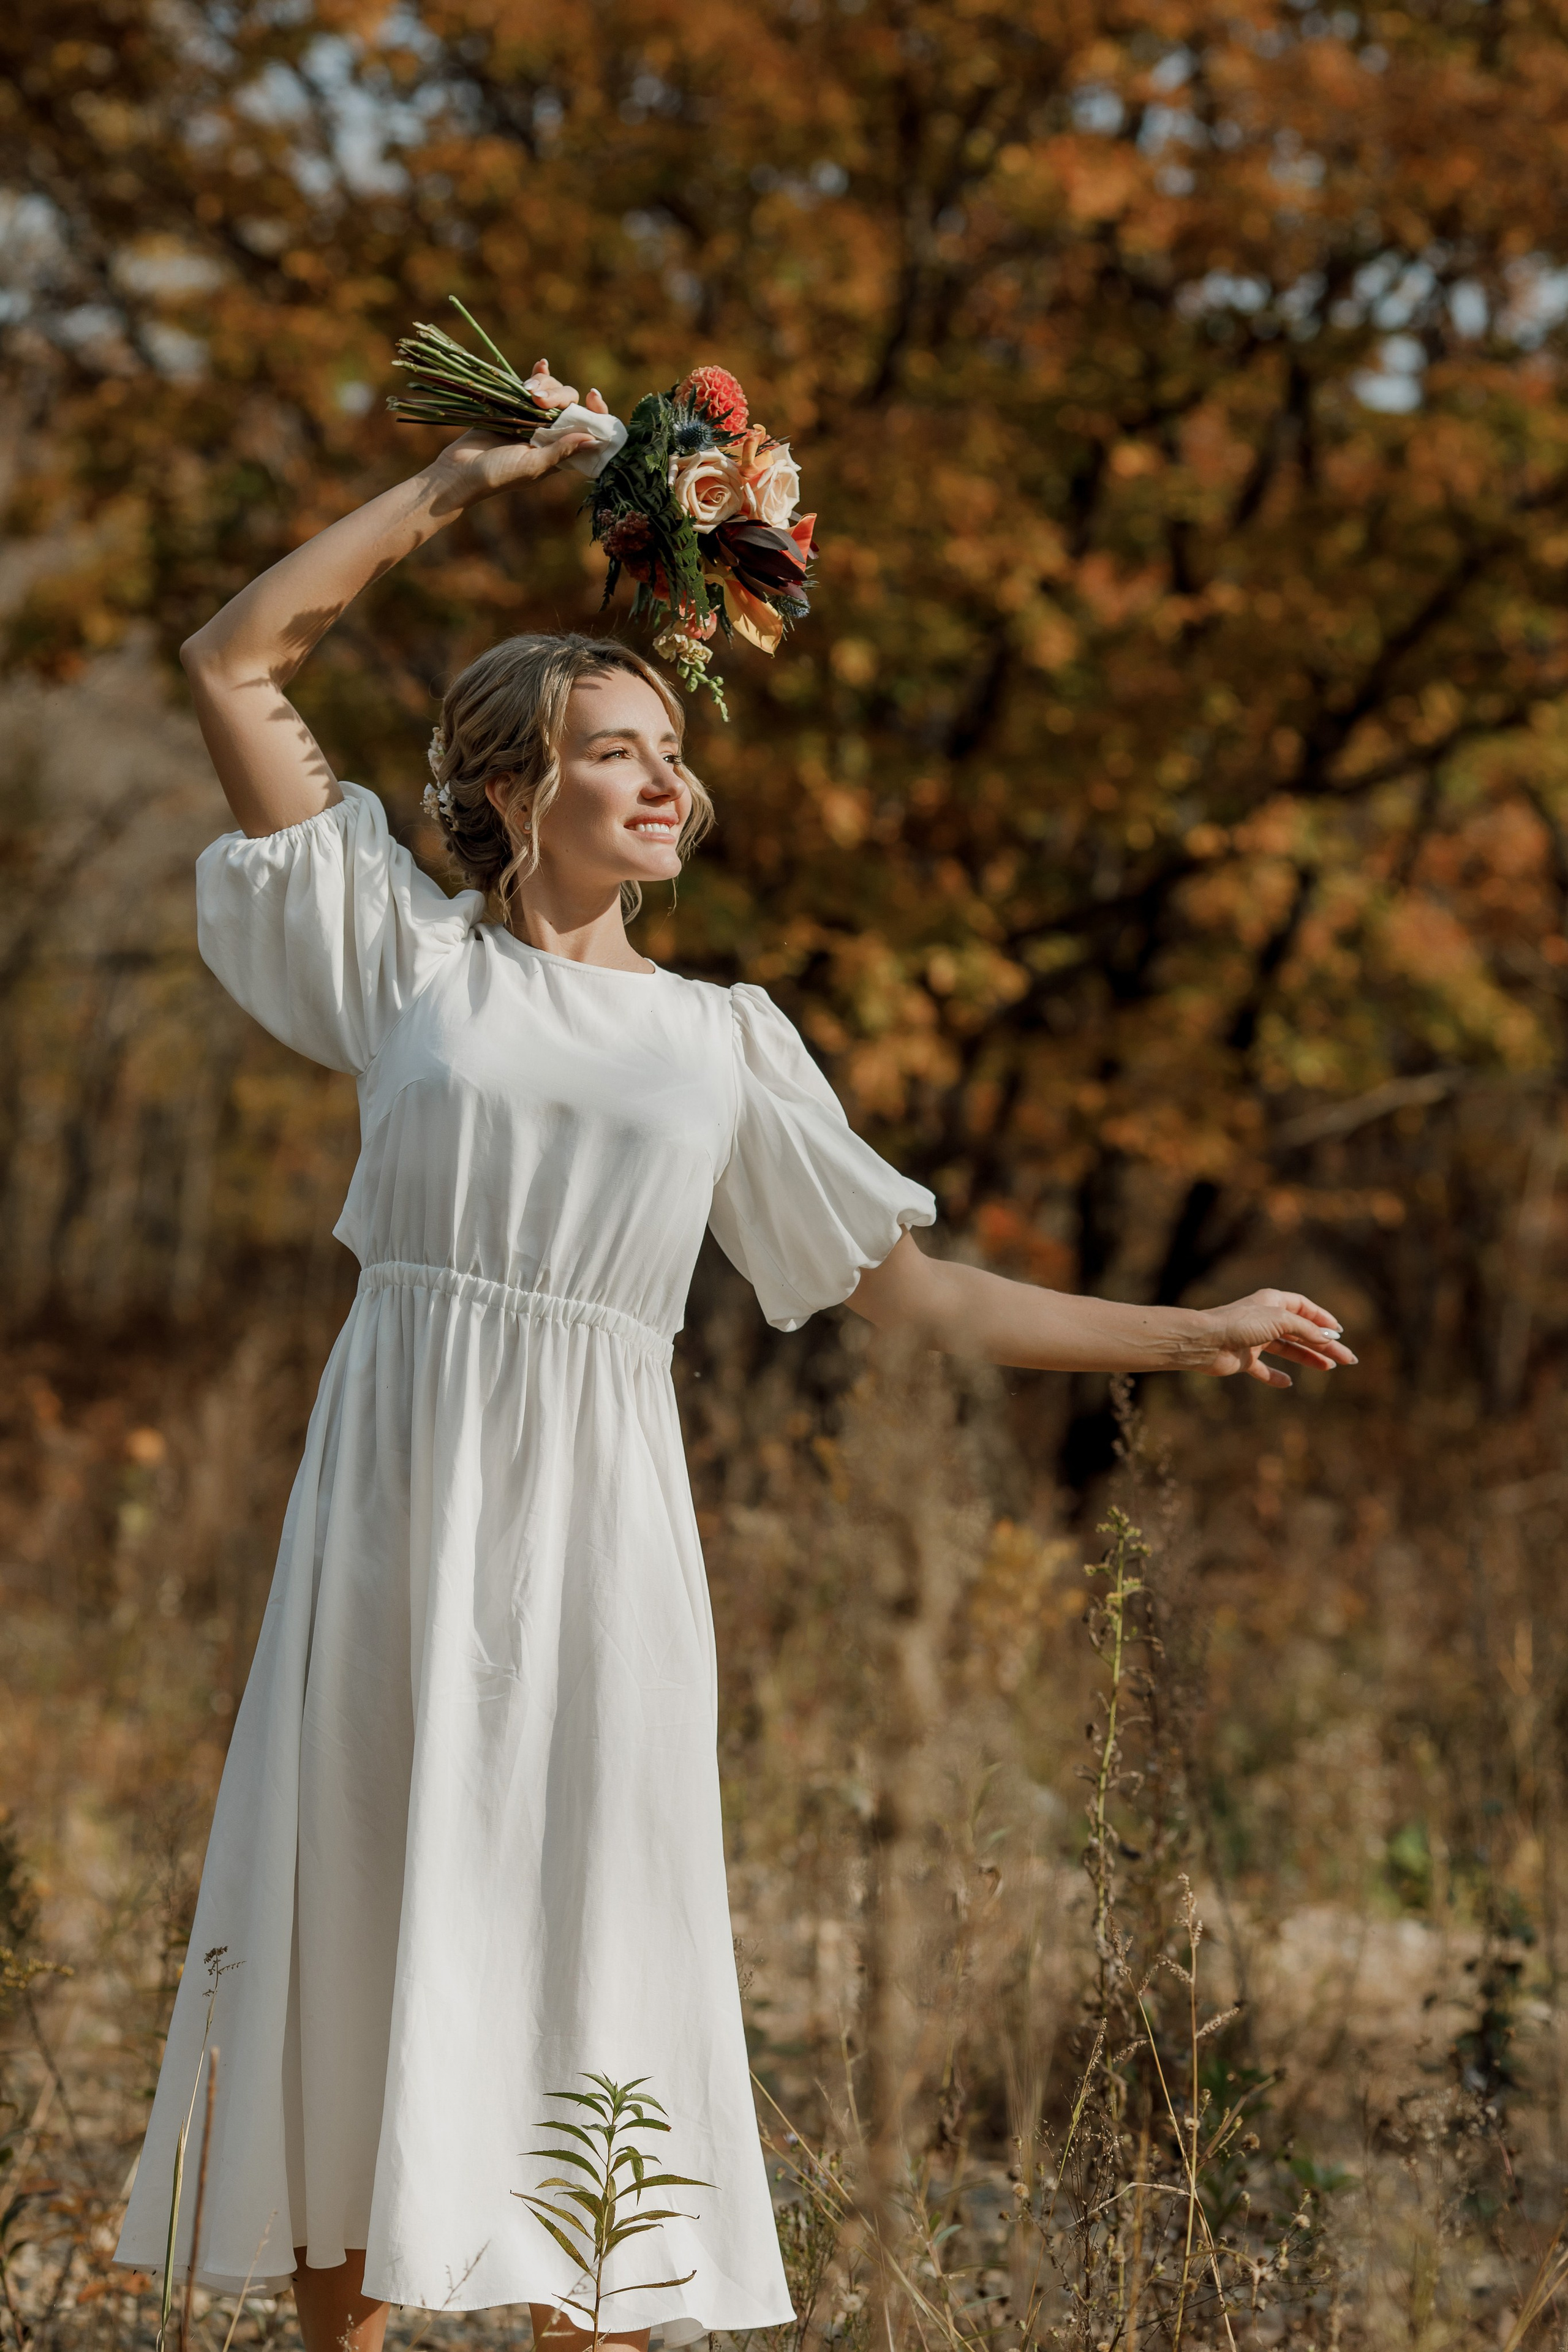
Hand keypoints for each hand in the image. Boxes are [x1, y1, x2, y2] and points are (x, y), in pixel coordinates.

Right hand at [425, 364, 611, 505]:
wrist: (460, 470)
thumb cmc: (498, 475)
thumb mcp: (533, 465)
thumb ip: (562, 452)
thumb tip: (594, 439)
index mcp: (560, 451)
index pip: (588, 429)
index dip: (596, 412)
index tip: (592, 397)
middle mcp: (550, 434)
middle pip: (569, 403)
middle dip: (559, 395)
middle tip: (537, 399)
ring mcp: (532, 418)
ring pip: (551, 392)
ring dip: (545, 384)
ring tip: (528, 391)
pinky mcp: (513, 406)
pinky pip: (531, 387)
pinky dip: (538, 374)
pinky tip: (541, 364)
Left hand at [1192, 1289, 1356, 1388]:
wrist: (1204, 1341)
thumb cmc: (1240, 1323)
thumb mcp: (1280, 1320)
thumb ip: (1306, 1329)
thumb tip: (1330, 1338)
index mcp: (1273, 1302)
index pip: (1305, 1308)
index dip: (1323, 1320)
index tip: (1340, 1333)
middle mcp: (1265, 1319)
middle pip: (1301, 1332)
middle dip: (1324, 1345)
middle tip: (1347, 1359)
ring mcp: (1255, 1340)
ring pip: (1288, 1349)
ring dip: (1308, 1358)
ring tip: (1329, 1368)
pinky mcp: (1244, 1359)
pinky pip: (1264, 1369)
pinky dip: (1276, 1376)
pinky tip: (1288, 1383)